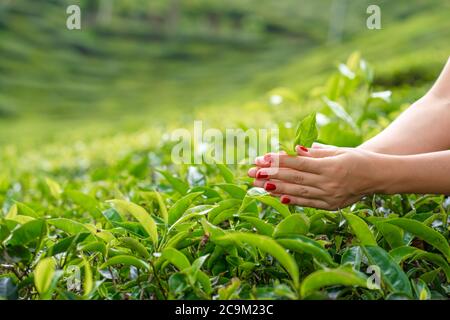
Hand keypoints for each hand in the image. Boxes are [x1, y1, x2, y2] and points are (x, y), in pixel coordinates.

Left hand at [248, 146, 383, 209]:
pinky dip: (292, 200)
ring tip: (259, 185)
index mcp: (331, 167)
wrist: (379, 177)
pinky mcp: (331, 205)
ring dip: (276, 188)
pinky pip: (308, 203)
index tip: (262, 158)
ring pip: (298, 192)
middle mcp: (329, 183)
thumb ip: (316, 152)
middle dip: (271, 175)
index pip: (299, 163)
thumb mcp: (339, 151)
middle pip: (294, 178)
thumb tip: (294, 150)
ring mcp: (330, 196)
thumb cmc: (358, 159)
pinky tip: (277, 197)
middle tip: (252, 172)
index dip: (279, 161)